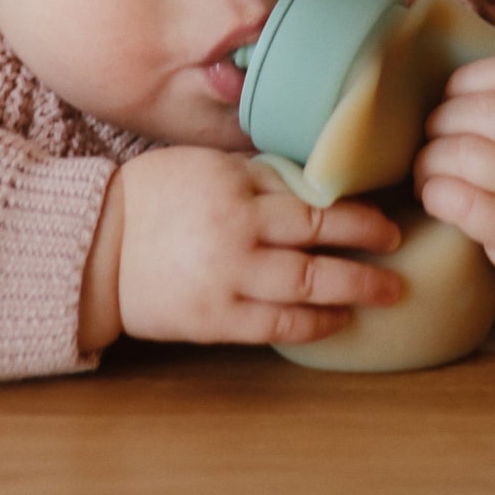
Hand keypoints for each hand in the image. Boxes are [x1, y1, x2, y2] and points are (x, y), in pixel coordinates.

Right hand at [79, 145, 405, 353]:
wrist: (95, 244)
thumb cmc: (153, 197)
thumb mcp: (208, 167)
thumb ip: (260, 177)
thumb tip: (317, 184)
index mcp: (237, 192)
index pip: (314, 205)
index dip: (358, 218)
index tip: (386, 224)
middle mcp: (238, 235)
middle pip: (320, 246)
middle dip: (368, 254)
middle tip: (399, 258)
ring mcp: (227, 280)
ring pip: (306, 289)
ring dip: (352, 291)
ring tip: (384, 293)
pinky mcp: (214, 320)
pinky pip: (277, 327)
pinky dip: (314, 325)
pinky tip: (338, 320)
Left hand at [412, 56, 494, 321]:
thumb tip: (453, 80)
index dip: (469, 78)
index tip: (452, 93)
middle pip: (482, 112)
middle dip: (442, 118)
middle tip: (433, 132)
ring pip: (463, 154)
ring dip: (429, 157)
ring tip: (426, 164)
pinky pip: (459, 201)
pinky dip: (433, 191)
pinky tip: (433, 192)